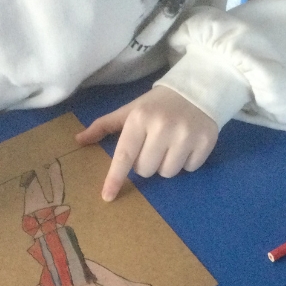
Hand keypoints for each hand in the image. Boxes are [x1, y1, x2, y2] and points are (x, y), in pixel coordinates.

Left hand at [76, 86, 217, 201]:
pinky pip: (189, 169)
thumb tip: (79, 140)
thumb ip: (105, 126)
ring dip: (166, 164)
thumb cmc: (157, 104)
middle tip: (153, 145)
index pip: (124, 155)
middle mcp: (162, 126)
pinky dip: (186, 162)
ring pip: (167, 173)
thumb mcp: (131, 110)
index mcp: (140, 118)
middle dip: (146, 162)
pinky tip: (187, 145)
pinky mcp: (206, 141)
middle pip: (146, 169)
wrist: (197, 89)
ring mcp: (186, 135)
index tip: (107, 196)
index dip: (115, 178)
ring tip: (171, 145)